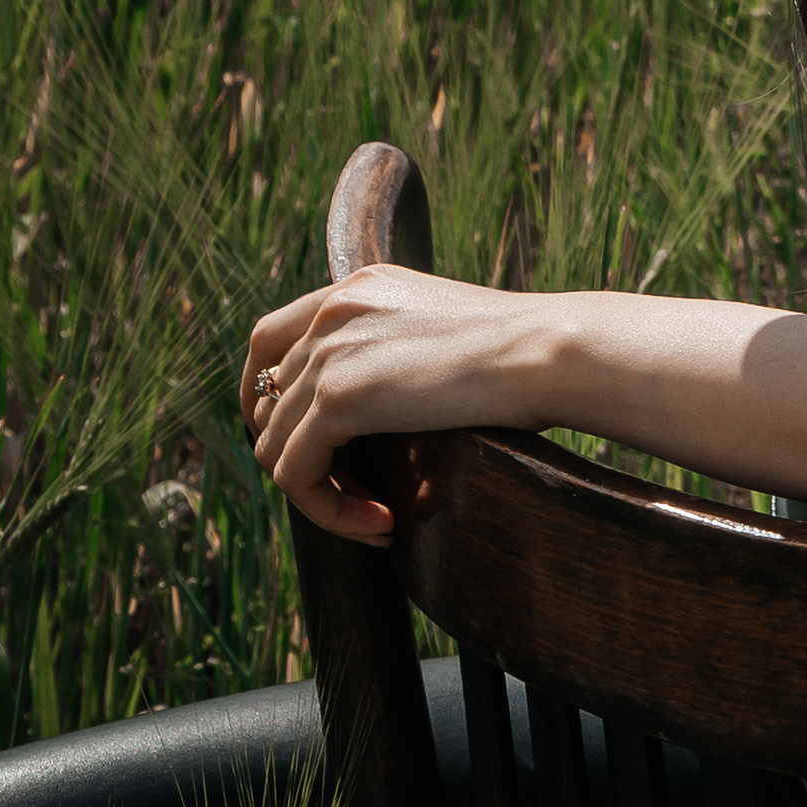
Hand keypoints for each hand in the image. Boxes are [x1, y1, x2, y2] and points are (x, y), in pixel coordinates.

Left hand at [241, 263, 552, 544]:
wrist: (544, 350)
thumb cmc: (517, 352)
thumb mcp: (435, 330)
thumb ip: (387, 347)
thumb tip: (360, 409)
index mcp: (356, 284)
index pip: (267, 340)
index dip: (262, 399)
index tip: (298, 442)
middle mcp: (331, 308)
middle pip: (263, 402)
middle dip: (297, 455)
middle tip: (352, 490)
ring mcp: (329, 351)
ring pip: (273, 446)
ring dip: (318, 494)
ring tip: (375, 515)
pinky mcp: (337, 398)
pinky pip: (293, 475)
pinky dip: (328, 511)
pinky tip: (382, 522)